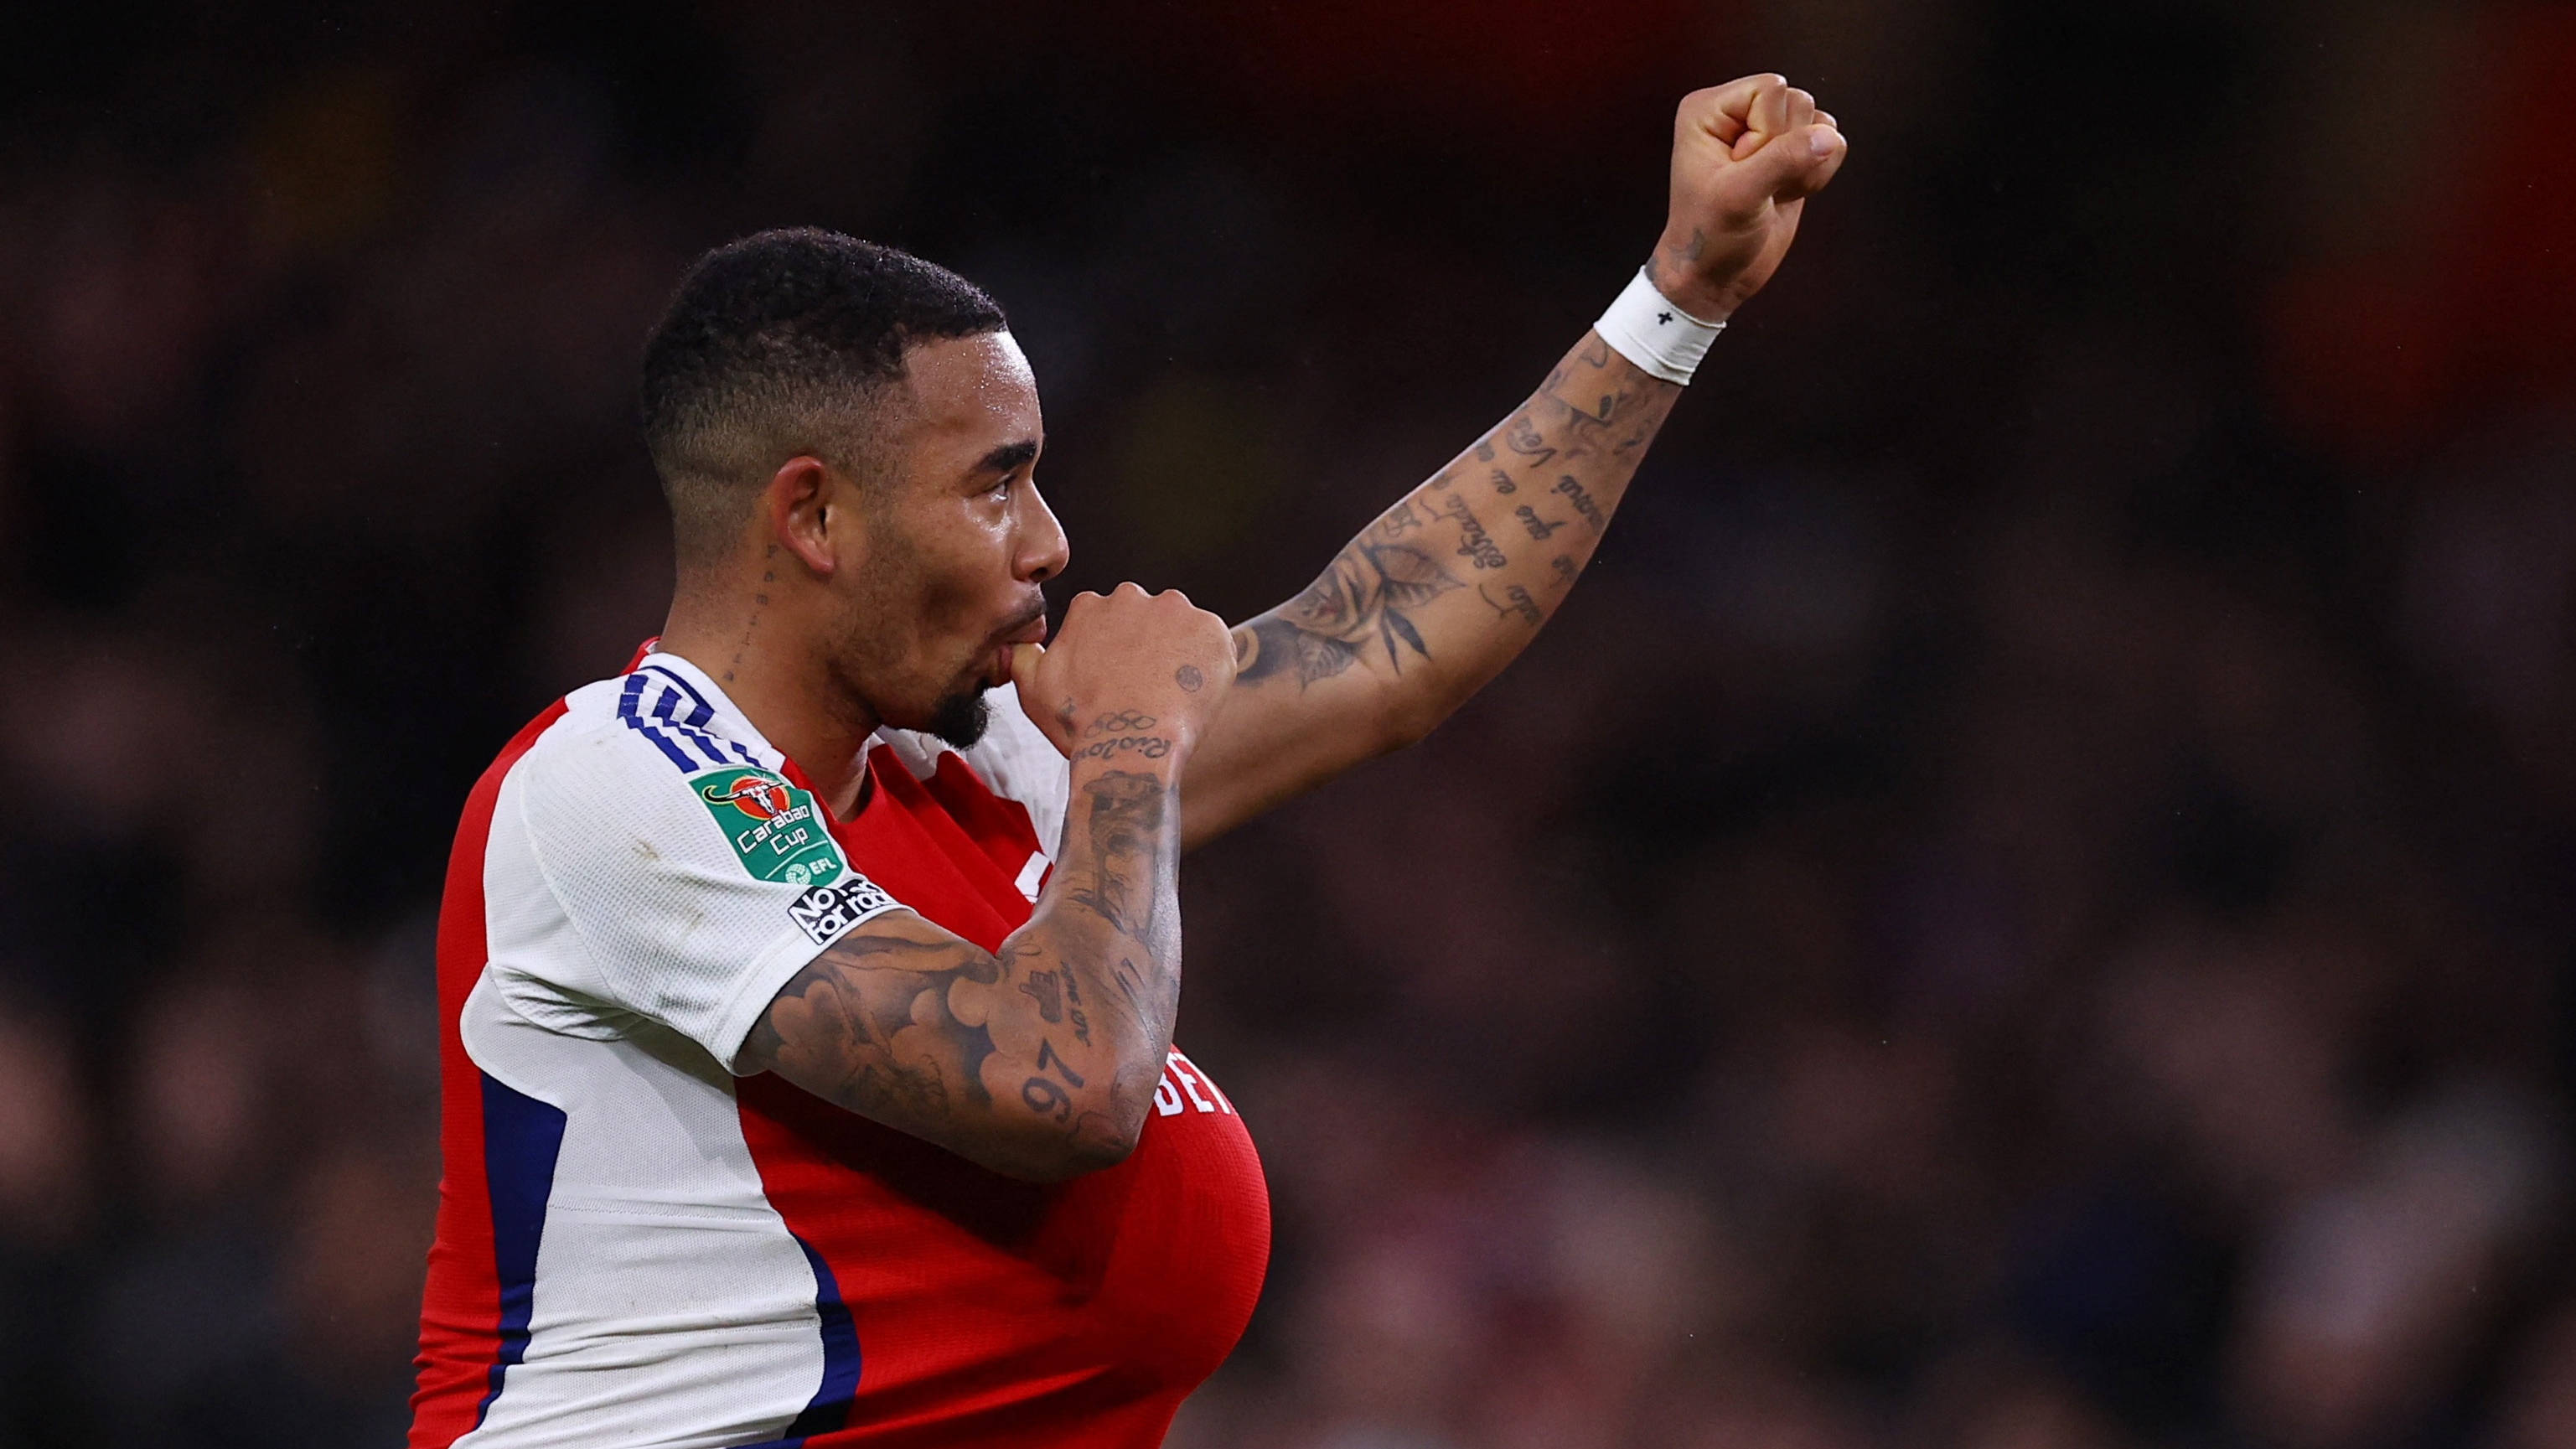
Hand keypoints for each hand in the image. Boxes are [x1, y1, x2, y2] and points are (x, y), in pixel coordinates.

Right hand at [1009, 583, 1235, 758]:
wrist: (1130, 747)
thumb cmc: (1081, 725)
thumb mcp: (1033, 690)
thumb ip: (1022, 657)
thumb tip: (1017, 643)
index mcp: (1089, 606)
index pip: (1108, 621)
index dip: (1115, 653)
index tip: (1118, 680)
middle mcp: (1131, 597)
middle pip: (1146, 618)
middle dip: (1148, 647)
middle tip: (1146, 688)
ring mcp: (1175, 610)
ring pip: (1181, 628)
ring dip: (1179, 654)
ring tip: (1170, 694)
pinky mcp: (1212, 629)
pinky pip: (1214, 644)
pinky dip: (1209, 666)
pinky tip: (1193, 695)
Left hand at [1646, 74, 1846, 322]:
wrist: (1716, 276)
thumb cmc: (1708, 237)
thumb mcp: (1739, 197)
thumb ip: (1783, 160)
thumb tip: (1827, 137)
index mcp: (1709, 109)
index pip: (1771, 89)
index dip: (1767, 134)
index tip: (1740, 170)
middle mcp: (1737, 113)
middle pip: (1798, 102)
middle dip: (1787, 151)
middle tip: (1756, 184)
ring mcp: (1766, 133)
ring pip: (1819, 121)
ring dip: (1805, 166)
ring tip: (1771, 191)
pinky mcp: (1790, 154)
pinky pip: (1830, 143)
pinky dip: (1817, 174)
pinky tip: (1786, 194)